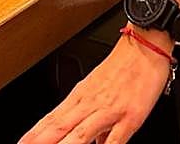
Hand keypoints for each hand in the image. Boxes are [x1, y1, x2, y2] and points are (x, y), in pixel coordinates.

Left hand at [19, 36, 169, 143]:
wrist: (145, 45)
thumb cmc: (124, 65)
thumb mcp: (98, 87)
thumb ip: (88, 116)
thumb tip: (86, 138)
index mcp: (80, 96)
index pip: (51, 120)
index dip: (33, 134)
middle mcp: (90, 104)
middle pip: (59, 127)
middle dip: (40, 141)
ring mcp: (108, 111)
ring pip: (80, 135)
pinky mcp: (130, 118)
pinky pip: (114, 141)